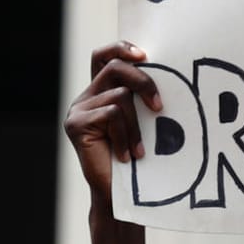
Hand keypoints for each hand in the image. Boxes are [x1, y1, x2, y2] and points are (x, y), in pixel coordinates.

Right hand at [67, 43, 162, 204]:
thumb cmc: (139, 161)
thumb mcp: (143, 122)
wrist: (119, 197)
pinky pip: (111, 115)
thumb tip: (168, 74)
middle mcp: (86, 97)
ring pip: (118, 96)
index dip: (122, 47)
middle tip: (159, 107)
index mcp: (101, 92)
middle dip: (143, 81)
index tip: (145, 56)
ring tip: (140, 151)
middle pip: (114, 66)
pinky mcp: (75, 124)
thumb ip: (142, 98)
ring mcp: (78, 110)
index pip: (104, 54)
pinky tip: (127, 157)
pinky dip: (125, 136)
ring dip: (136, 125)